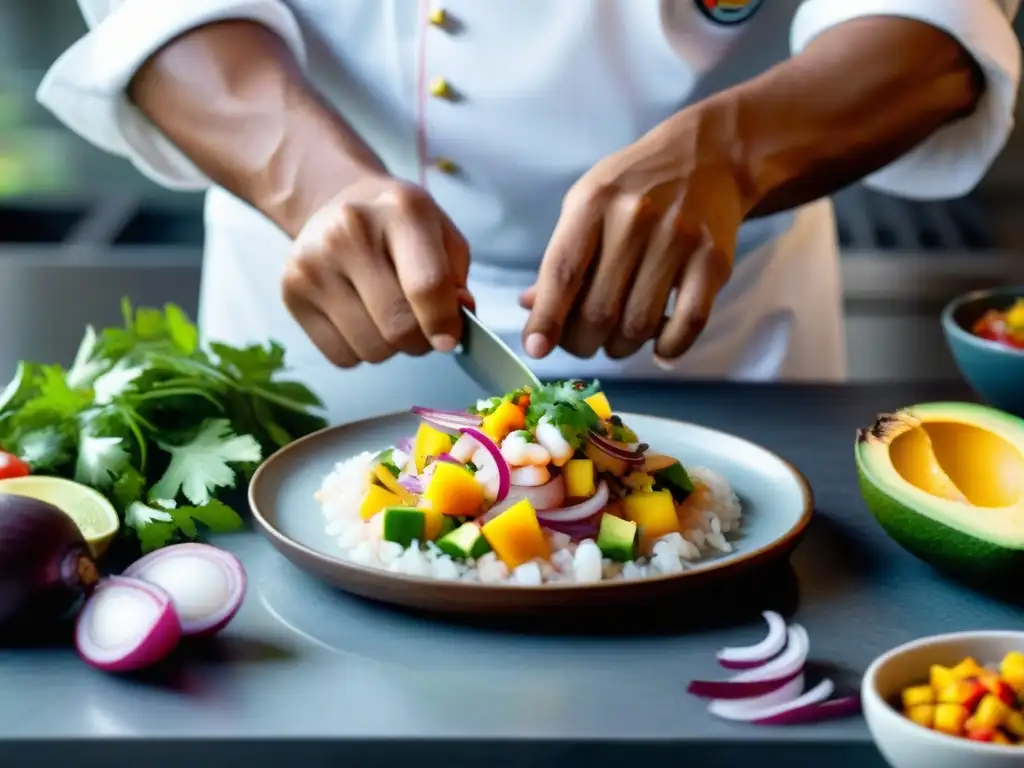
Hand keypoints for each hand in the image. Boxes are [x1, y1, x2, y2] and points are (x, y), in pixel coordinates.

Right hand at [282, 174, 472, 367]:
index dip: (444, 324)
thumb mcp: (442, 235)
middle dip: (420, 341)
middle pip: (397, 326)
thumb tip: (451, 325)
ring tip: (387, 317)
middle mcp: (349, 231)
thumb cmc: (400, 226)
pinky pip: (341, 356)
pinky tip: (360, 319)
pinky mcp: (291, 292)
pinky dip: (358, 351)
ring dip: (389, 347)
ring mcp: (313, 263)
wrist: (340, 203)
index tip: (448, 339)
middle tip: (421, 328)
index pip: (426, 286)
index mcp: (401, 210)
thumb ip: (456, 280)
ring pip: (370, 349)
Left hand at [521, 108, 747, 363]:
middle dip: (583, 342)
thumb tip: (532, 307)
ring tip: (617, 341)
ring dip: (621, 348)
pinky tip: (659, 347)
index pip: (563, 272)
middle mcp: (636, 219)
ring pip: (639, 324)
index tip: (536, 348)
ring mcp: (679, 239)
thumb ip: (562, 256)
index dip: (547, 318)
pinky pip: (688, 323)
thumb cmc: (635, 186)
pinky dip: (669, 347)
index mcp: (594, 202)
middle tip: (583, 343)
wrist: (710, 155)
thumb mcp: (587, 204)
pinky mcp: (714, 259)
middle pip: (599, 310)